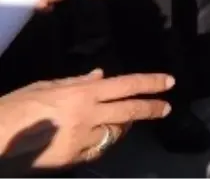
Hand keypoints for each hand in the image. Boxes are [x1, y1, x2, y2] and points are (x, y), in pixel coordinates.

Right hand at [0, 70, 172, 170]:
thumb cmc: (14, 108)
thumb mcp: (44, 87)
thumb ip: (76, 82)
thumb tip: (100, 75)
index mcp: (81, 93)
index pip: (126, 85)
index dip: (150, 83)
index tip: (169, 82)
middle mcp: (87, 116)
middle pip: (130, 111)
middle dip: (152, 108)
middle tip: (166, 108)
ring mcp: (82, 140)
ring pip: (116, 132)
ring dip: (125, 126)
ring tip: (130, 122)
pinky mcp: (74, 159)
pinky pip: (97, 148)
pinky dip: (103, 141)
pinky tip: (103, 137)